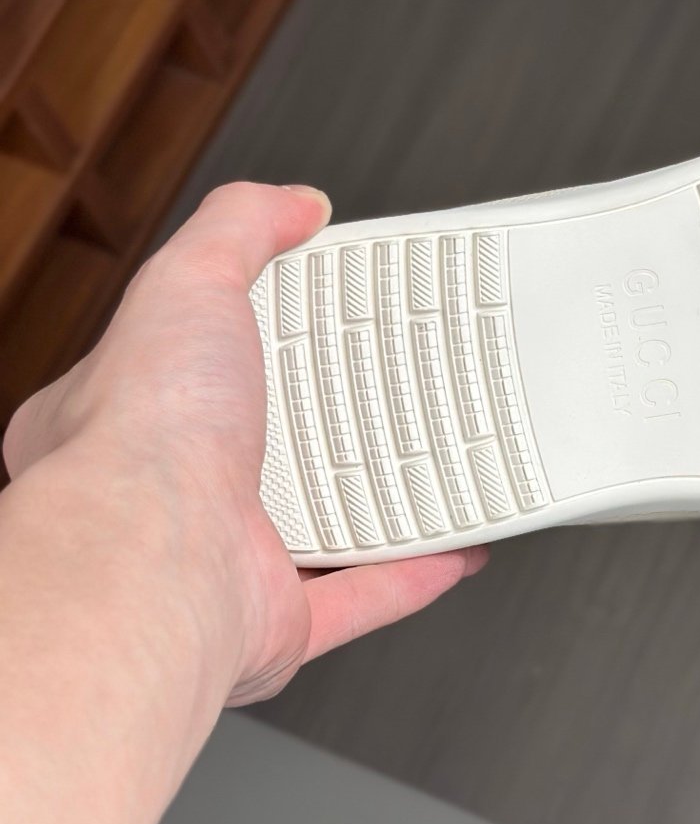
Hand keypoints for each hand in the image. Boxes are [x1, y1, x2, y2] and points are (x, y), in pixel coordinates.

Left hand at [2, 182, 485, 704]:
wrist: (155, 564)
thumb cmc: (141, 439)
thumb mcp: (183, 281)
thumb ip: (236, 228)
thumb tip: (290, 203)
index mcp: (122, 418)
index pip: (193, 359)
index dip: (259, 332)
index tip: (326, 313)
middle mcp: (164, 497)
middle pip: (264, 446)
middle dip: (326, 421)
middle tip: (389, 383)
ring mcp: (220, 560)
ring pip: (314, 528)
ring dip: (376, 496)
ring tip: (433, 454)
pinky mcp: (273, 621)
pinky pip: (360, 597)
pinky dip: (412, 573)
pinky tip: (454, 542)